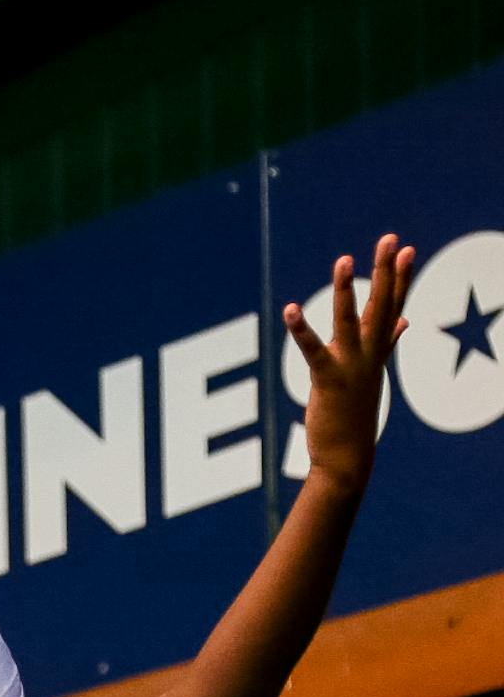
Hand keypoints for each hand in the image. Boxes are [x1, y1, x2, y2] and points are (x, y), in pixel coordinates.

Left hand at [284, 233, 413, 496]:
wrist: (348, 457)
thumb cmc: (355, 413)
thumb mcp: (372, 372)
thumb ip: (387, 342)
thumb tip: (404, 320)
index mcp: (377, 351)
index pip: (393, 306)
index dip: (399, 277)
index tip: (406, 249)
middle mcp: (369, 355)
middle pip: (381, 305)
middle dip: (385, 271)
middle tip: (390, 239)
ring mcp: (350, 367)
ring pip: (349, 321)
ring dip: (346, 290)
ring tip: (344, 260)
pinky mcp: (328, 380)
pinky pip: (313, 350)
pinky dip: (301, 330)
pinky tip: (290, 309)